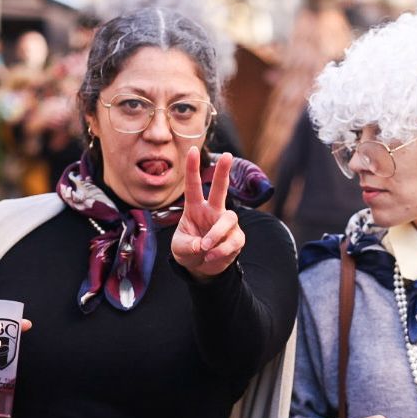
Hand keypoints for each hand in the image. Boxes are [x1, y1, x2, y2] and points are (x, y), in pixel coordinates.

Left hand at [171, 148, 245, 279]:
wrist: (201, 267)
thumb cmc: (188, 250)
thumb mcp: (179, 248)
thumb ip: (187, 245)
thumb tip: (202, 245)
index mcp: (195, 208)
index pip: (193, 186)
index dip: (192, 168)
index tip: (192, 150)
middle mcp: (213, 211)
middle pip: (220, 189)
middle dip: (223, 171)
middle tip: (227, 155)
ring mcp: (226, 224)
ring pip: (228, 219)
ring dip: (216, 234)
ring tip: (205, 247)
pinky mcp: (236, 238)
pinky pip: (232, 241)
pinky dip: (220, 251)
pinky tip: (210, 258)